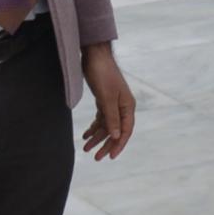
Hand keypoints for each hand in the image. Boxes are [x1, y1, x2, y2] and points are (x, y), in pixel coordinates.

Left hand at [79, 43, 135, 159]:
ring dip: (97, 137)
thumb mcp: (106, 98)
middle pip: (115, 130)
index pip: (125, 130)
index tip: (109, 157)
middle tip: (96, 158)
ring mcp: (113, 103)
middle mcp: (122, 106)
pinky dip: (94, 127)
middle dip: (105, 144)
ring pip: (106, 125)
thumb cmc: (103, 75)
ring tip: (86, 148)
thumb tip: (116, 136)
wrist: (95, 56)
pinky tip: (85, 135)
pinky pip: (100, 118)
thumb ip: (111, 118)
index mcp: (127, 106)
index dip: (118, 144)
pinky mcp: (104, 100)